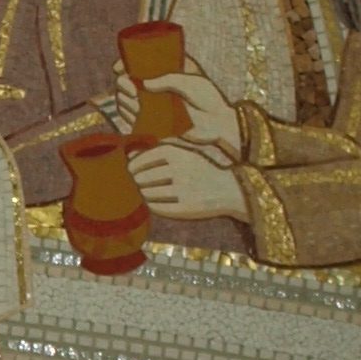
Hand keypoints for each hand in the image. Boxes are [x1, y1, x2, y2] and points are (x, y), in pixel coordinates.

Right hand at [106, 63, 240, 151]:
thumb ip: (168, 80)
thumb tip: (143, 84)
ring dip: (123, 101)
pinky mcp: (153, 121)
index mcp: (165, 69)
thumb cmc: (209, 99)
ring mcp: (153, 103)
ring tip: (136, 105)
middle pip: (126, 82)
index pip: (137, 63)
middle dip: (122, 85)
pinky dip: (126, 116)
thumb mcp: (191, 82)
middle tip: (131, 90)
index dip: (124, 64)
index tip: (119, 68)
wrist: (218, 124)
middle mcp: (155, 85)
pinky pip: (132, 119)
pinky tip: (132, 115)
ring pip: (126, 100)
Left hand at [130, 141, 249, 222]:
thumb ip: (156, 150)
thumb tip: (128, 157)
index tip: (134, 172)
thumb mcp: (183, 150)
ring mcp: (182, 190)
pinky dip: (154, 205)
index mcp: (175, 152)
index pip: (138, 162)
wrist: (231, 188)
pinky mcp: (185, 209)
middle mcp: (177, 169)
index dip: (132, 169)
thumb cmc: (201, 166)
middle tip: (144, 183)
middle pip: (140, 179)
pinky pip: (156, 208)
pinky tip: (160, 201)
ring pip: (147, 194)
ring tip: (154, 191)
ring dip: (146, 194)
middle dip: (138, 182)